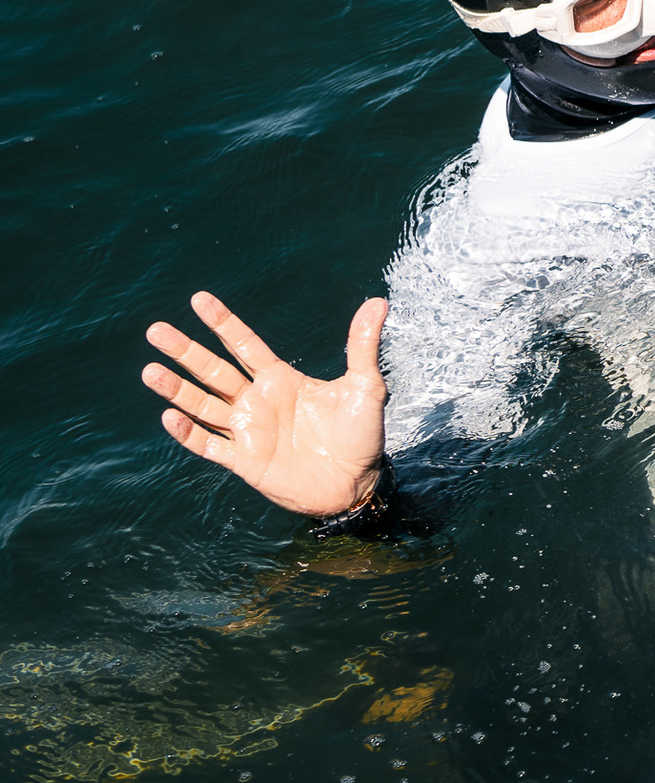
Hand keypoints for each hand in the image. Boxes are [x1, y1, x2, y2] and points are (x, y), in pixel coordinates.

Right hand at [143, 292, 387, 518]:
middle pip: (213, 370)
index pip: (244, 344)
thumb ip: (363, 346)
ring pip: (202, 404)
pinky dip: (189, 433)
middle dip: (185, 351)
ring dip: (176, 389)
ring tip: (149, 370)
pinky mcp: (244, 461)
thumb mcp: (366, 386)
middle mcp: (258, 401)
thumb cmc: (362, 435)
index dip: (222, 323)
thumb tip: (378, 302)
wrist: (357, 483)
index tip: (198, 299)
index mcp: (281, 379)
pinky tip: (170, 416)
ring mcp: (248, 430)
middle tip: (155, 331)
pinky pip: (209, 445)